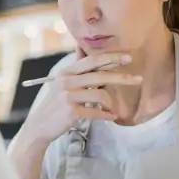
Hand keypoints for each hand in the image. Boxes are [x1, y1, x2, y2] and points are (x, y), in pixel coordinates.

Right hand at [21, 50, 142, 144]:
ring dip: (111, 103)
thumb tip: (87, 52)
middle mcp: (67, 81)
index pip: (92, 60)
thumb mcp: (63, 84)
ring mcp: (68, 96)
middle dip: (122, 77)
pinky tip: (111, 117)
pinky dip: (106, 115)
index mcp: (67, 72)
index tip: (128, 57)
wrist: (40, 126)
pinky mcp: (71, 112)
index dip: (111, 57)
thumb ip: (77, 71)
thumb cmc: (56, 105)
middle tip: (138, 79)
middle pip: (100, 75)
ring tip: (113, 109)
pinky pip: (96, 112)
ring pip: (100, 94)